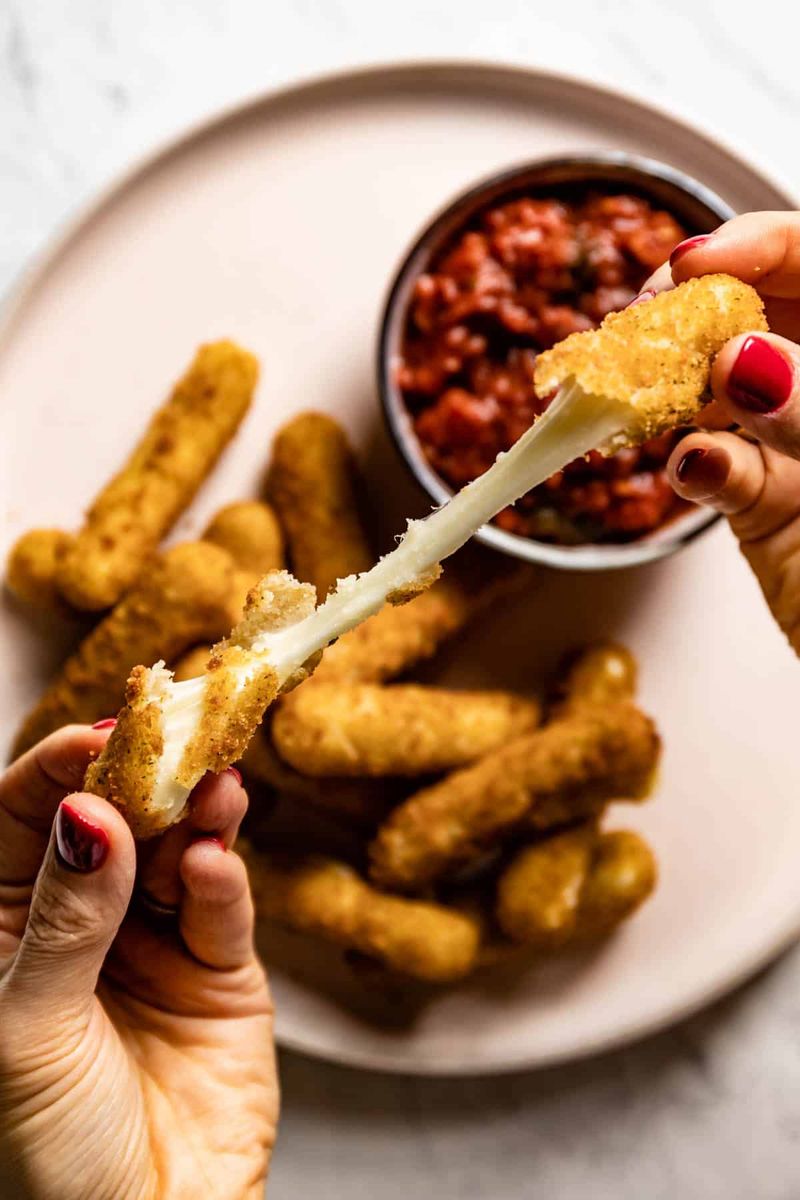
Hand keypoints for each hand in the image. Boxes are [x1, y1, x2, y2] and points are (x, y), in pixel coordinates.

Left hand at [0, 724, 275, 1199]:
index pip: (22, 822)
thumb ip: (65, 918)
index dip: (55, 774)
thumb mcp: (28, 1028)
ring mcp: (154, 943)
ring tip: (210, 784)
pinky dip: (222, 881)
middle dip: (139, 780)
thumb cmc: (44, 1154)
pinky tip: (216, 863)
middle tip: (172, 738)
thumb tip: (87, 813)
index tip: (98, 738)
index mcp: (7, 929)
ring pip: (175, 851)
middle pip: (112, 822)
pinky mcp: (220, 971)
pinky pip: (221, 911)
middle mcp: (82, 923)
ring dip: (193, 816)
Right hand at [641, 212, 799, 653]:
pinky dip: (698, 467)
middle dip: (692, 312)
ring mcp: (797, 440)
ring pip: (719, 388)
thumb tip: (743, 358)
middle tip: (641, 327)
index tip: (691, 264)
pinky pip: (718, 469)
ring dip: (671, 388)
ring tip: (640, 395)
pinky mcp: (762, 501)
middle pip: (753, 311)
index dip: (753, 245)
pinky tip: (694, 467)